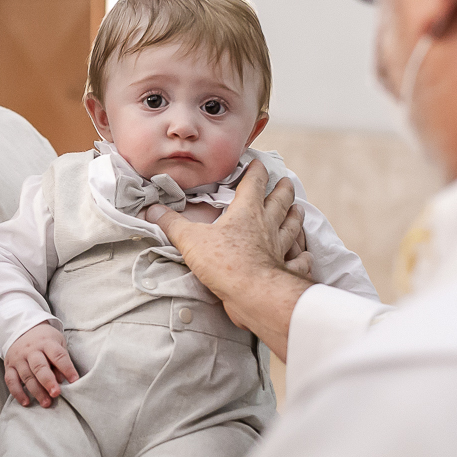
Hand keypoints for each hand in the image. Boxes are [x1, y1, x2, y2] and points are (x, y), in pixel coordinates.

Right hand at [4, 322, 78, 407]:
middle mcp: (31, 350)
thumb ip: (60, 360)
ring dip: (36, 391)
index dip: (67, 368)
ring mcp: (18, 358)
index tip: (74, 380)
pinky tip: (26, 402)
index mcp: (46, 343)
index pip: (58, 355)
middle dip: (48, 382)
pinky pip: (11, 381)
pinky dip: (18, 393)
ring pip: (26, 376)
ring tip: (46, 403)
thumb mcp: (57, 343)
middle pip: (39, 367)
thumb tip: (61, 379)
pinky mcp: (9, 366)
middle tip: (56, 394)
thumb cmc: (45, 340)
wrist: (23, 330)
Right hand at [146, 160, 313, 358]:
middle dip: (283, 190)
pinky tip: (305, 256)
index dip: (256, 171)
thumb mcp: (191, 240)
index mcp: (247, 212)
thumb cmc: (224, 263)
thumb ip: (172, 223)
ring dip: (295, 217)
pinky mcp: (285, 269)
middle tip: (286, 182)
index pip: (254, 183)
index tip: (258, 163)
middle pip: (280, 202)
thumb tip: (151, 210)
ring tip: (299, 209)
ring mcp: (279, 248)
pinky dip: (303, 258)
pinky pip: (298, 262)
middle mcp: (267, 226)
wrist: (251, 293)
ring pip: (292, 227)